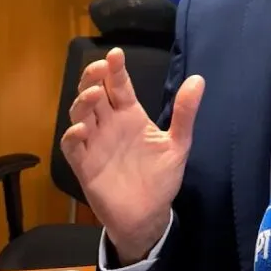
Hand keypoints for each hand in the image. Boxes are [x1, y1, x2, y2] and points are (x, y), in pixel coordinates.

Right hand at [59, 47, 204, 264]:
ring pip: (80, 114)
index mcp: (130, 115)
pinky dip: (72, 136)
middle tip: (100, 68)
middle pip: (94, 92)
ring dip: (83, 102)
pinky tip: (82, 129)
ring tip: (95, 95)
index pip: (119, 85)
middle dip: (93, 77)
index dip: (115, 69)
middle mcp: (109, 125)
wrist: (149, 216)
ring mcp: (94, 143)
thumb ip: (185, 113)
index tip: (117, 54)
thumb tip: (198, 79)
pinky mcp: (84, 165)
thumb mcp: (178, 144)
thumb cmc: (161, 178)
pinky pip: (71, 147)